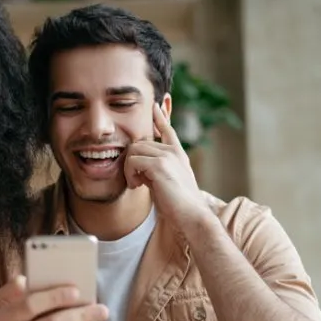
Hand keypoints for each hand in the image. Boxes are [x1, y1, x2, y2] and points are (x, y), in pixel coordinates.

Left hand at [124, 103, 211, 230]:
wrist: (191, 215)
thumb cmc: (178, 204)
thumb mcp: (165, 181)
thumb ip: (154, 170)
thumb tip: (138, 166)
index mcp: (178, 154)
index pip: (167, 129)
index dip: (160, 116)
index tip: (155, 105)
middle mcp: (173, 151)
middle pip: (140, 142)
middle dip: (132, 160)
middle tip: (136, 180)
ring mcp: (167, 156)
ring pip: (134, 150)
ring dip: (129, 168)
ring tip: (137, 184)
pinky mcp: (159, 165)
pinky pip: (132, 160)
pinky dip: (129, 174)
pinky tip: (137, 186)